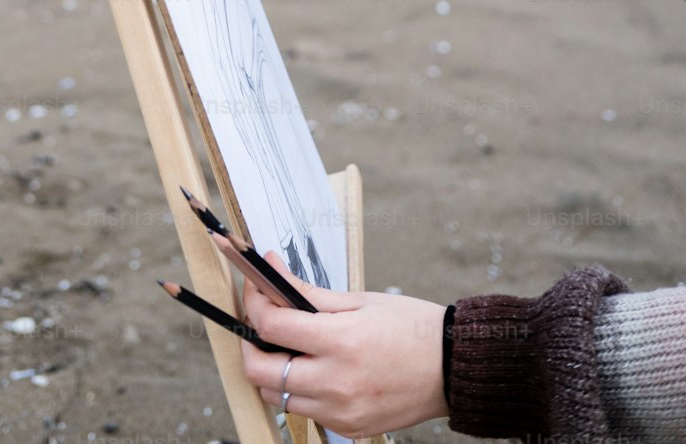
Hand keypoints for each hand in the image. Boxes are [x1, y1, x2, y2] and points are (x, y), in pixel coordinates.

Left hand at [240, 253, 447, 437]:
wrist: (452, 368)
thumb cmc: (411, 327)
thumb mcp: (360, 301)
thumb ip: (309, 294)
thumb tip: (272, 273)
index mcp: (341, 342)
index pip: (272, 327)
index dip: (254, 303)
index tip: (254, 288)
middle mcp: (336, 383)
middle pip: (261, 373)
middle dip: (249, 344)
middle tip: (257, 324)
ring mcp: (341, 411)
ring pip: (277, 397)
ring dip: (272, 370)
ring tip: (287, 346)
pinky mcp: (348, 428)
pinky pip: (306, 412)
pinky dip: (299, 391)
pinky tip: (314, 369)